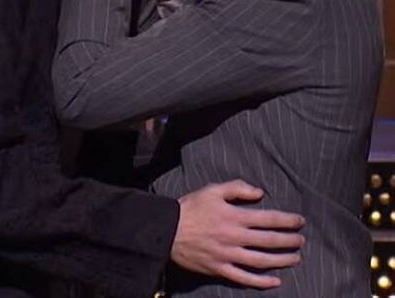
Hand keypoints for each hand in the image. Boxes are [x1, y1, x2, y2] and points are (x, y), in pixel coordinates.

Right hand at [171, 180, 304, 289]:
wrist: (168, 230)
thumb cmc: (191, 207)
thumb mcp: (212, 190)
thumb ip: (237, 188)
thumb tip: (260, 192)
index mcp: (234, 216)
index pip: (268, 219)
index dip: (287, 221)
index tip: (300, 221)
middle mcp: (235, 237)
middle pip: (269, 241)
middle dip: (289, 241)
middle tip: (301, 240)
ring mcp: (229, 256)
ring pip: (261, 262)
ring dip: (282, 261)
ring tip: (296, 259)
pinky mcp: (220, 269)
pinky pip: (245, 278)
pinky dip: (262, 282)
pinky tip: (275, 281)